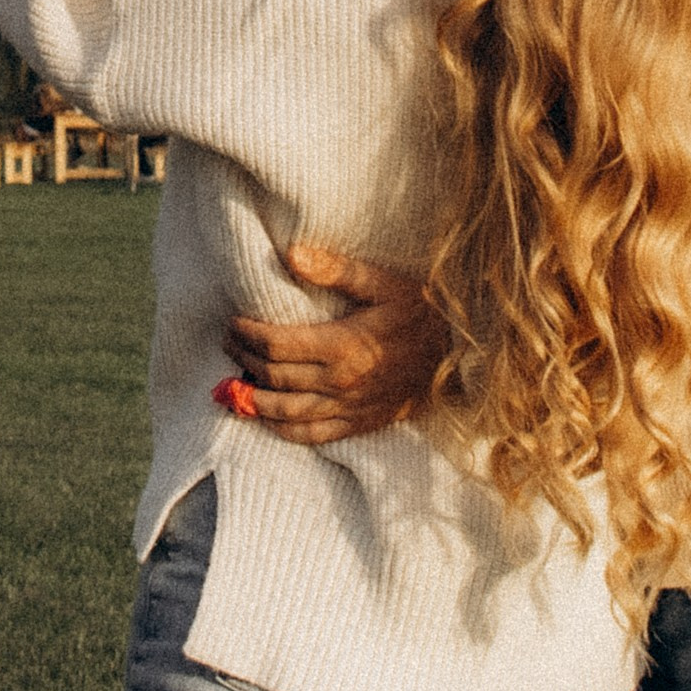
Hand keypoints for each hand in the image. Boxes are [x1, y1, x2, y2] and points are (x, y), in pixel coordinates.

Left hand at [216, 242, 447, 441]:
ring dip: (254, 399)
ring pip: (286, 412)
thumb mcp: (385, 282)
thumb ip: (337, 270)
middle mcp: (340, 382)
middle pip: (274, 377)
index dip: (247, 334)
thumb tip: (292, 255)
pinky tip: (267, 420)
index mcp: (342, 345)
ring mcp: (350, 408)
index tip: (232, 322)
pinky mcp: (360, 424)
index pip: (275, 345)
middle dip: (243, 360)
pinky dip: (283, 430)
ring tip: (234, 383)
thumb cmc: (423, 312)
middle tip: (228, 343)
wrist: (462, 355)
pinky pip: (313, 435)